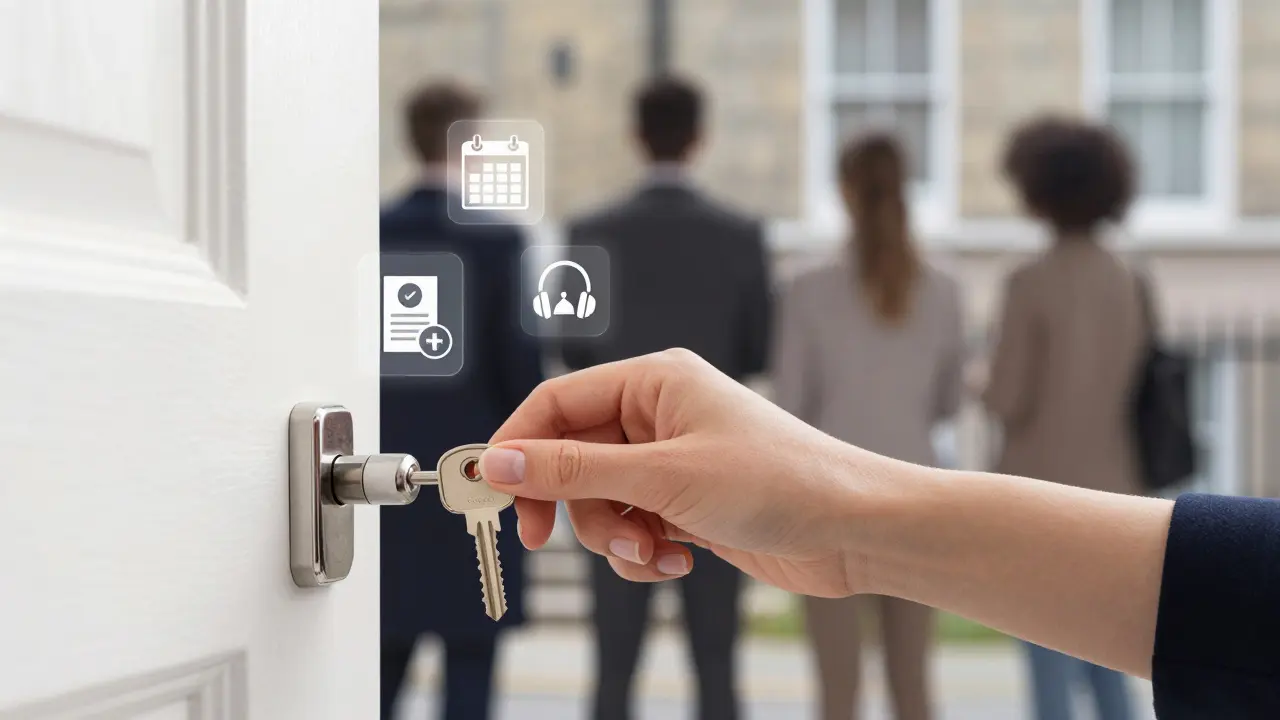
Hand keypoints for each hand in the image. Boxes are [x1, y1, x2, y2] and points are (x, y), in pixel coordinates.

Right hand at [480, 349, 897, 597]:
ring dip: (614, 537)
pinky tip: (677, 561)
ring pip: (599, 501)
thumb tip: (501, 463)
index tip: (492, 494)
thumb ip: (575, 470)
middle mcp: (659, 414)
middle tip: (544, 541)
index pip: (556, 403)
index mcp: (654, 380)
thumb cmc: (778, 482)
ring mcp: (672, 460)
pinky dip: (642, 551)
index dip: (518, 448)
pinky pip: (632, 527)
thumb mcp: (663, 476)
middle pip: (571, 457)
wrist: (853, 530)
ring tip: (652, 552)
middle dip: (572, 506)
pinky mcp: (685, 502)